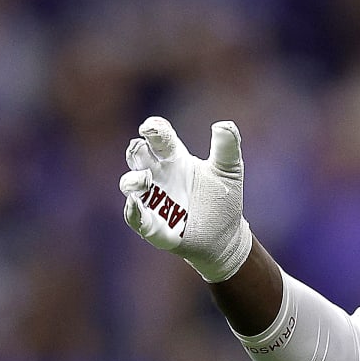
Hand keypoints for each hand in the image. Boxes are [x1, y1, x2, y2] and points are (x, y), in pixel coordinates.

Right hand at [119, 116, 252, 282]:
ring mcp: (153, 200)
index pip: (159, 138)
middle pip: (138, 157)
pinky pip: (135, 217)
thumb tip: (224, 124)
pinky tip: (134, 203)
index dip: (153, 129)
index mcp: (176, 159)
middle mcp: (159, 176)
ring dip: (132, 180)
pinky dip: (132, 210)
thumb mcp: (229, 171)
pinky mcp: (153, 225)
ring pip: (130, 185)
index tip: (151, 127)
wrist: (227, 236)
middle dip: (137, 150)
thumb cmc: (223, 198)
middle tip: (140, 145)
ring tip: (144, 178)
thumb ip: (226, 148)